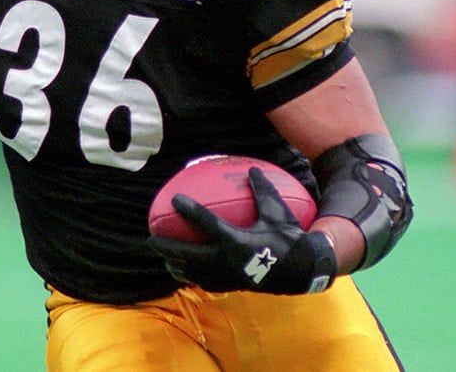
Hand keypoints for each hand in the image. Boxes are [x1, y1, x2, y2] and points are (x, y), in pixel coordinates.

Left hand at [147, 167, 336, 294]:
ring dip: (177, 265)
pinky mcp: (234, 286)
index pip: (207, 224)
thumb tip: (251, 169)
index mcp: (237, 242)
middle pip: (189, 255)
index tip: (174, 200)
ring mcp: (229, 277)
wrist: (304, 271)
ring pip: (195, 273)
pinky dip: (195, 276)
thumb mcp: (278, 212)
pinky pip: (208, 282)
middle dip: (168, 247)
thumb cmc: (290, 237)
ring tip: (164, 259)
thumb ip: (263, 190)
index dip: (189, 211)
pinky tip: (189, 272)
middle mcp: (228, 262)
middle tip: (151, 239)